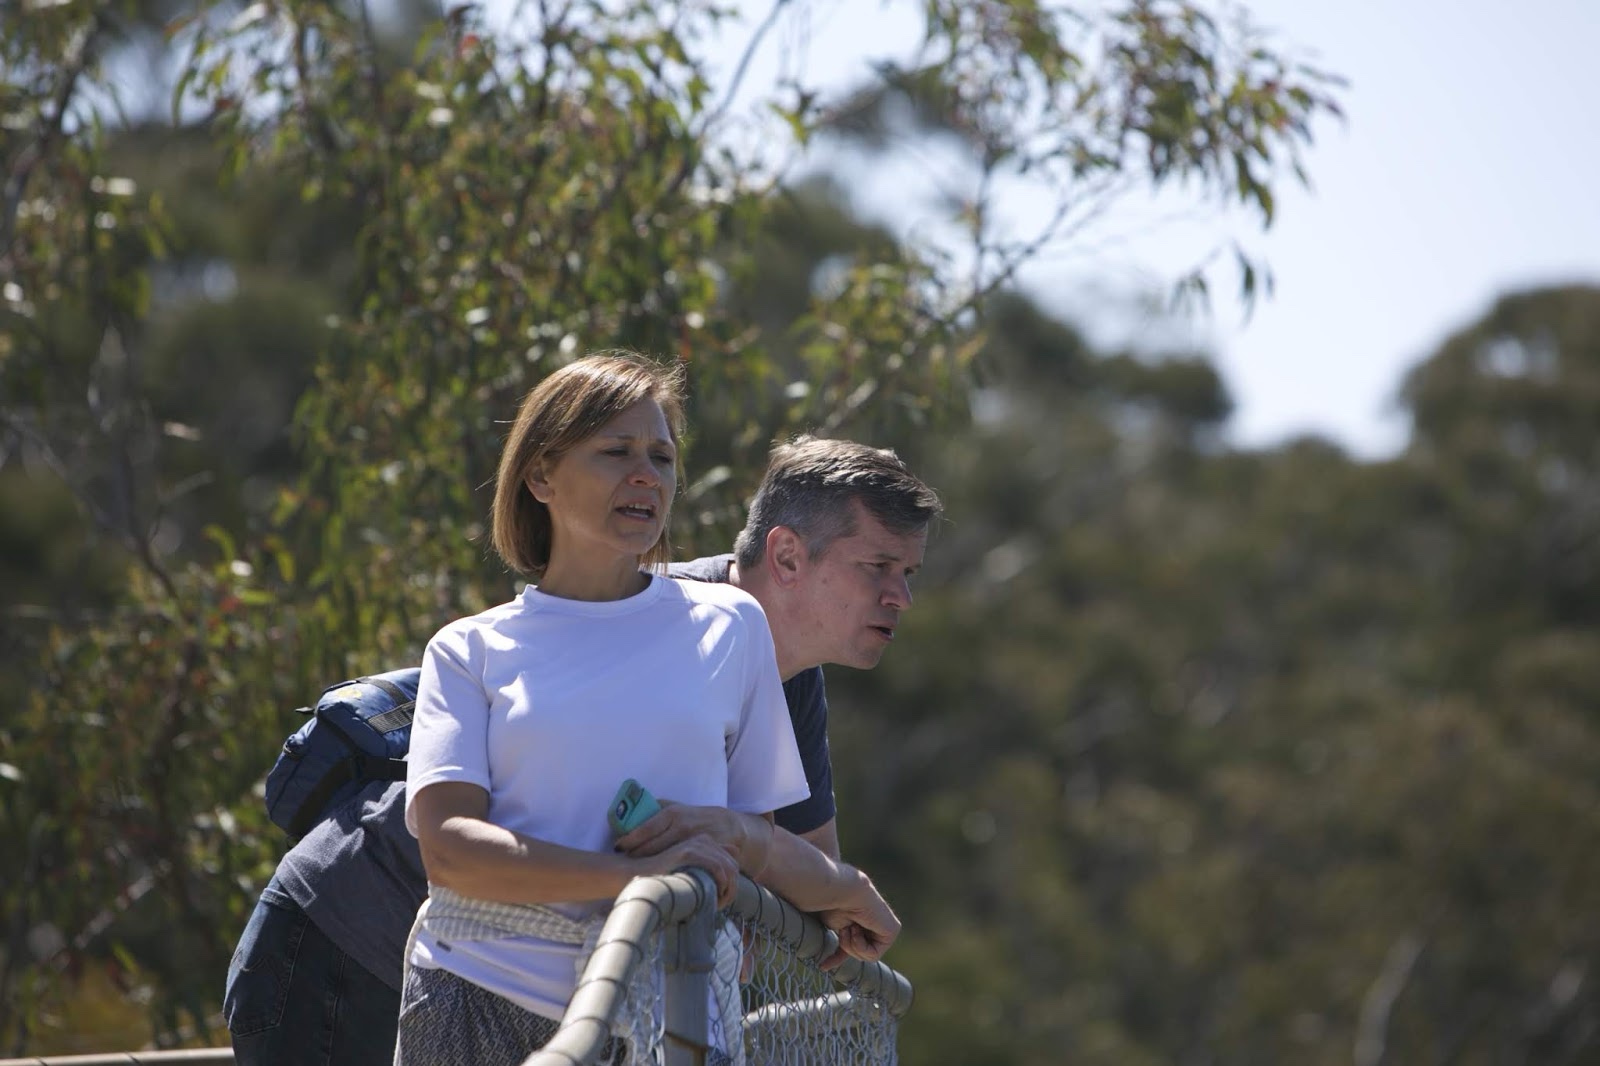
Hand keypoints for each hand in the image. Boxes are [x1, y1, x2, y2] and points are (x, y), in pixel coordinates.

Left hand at [617, 801, 766, 873]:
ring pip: (663, 857)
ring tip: (636, 870)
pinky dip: (668, 871)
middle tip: (623, 861)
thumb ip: (655, 808)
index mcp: (672, 814)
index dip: (629, 840)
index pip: (645, 829)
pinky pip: (681, 865)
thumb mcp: (676, 808)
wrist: (726, 825)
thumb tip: (631, 812)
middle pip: (651, 846)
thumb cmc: (694, 817)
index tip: (618, 847)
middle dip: (635, 855)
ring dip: (649, 865)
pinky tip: (659, 874)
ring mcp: (692, 840)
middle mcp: (681, 826)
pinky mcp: (702, 853)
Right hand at [634, 832, 738, 908]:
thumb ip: (706, 868)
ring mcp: (696, 844)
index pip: (732, 863)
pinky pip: (718, 868)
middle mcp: (703, 840)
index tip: (720, 901)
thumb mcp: (688, 873)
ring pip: (728, 868)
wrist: (635, 874)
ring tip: (716, 905)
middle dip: (732, 889)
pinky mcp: (689, 852)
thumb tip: (727, 872)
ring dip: (728, 890)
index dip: (731, 884)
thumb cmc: (661, 877)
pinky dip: (721, 885)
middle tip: (720, 906)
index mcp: (704, 842)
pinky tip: (713, 898)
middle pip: (733, 866)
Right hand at [815, 868, 899, 969]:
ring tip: (850, 927)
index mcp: (862, 921)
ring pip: (865, 956)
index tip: (824, 966)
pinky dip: (861, 946)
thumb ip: (842, 942)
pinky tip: (857, 930)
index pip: (851, 946)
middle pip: (859, 954)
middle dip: (847, 947)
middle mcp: (875, 923)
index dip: (837, 958)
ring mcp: (885, 927)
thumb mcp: (833, 928)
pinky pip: (874, 955)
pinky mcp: (892, 930)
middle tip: (843, 930)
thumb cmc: (834, 904)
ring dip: (852, 945)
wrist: (843, 892)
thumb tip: (833, 959)